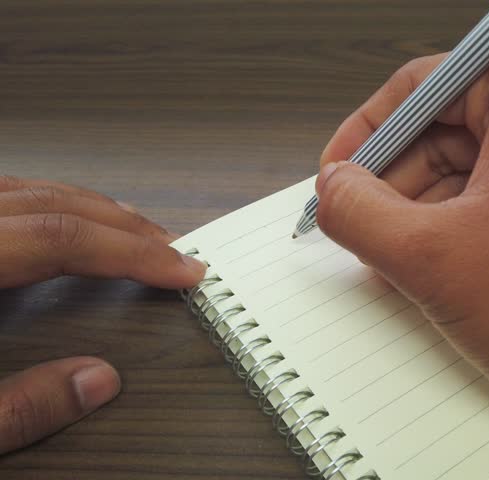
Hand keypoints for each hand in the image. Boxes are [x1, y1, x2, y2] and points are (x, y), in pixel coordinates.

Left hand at [0, 175, 205, 453]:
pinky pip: (8, 195)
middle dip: (126, 228)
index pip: (62, 237)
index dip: (133, 254)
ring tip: (136, 230)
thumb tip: (96, 383)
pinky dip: (50, 203)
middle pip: (54, 205)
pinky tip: (66, 220)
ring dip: (91, 208)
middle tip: (176, 252)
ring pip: (29, 189)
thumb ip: (18, 407)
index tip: (183, 270)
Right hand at [314, 42, 488, 478]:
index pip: (421, 85)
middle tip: (363, 228)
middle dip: (398, 184)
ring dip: (431, 213)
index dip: (364, 136)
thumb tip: (333, 191)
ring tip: (407, 264)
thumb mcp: (434, 257)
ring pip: (478, 166)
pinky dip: (471, 227)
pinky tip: (450, 271)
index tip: (336, 176)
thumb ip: (358, 213)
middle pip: (449, 127)